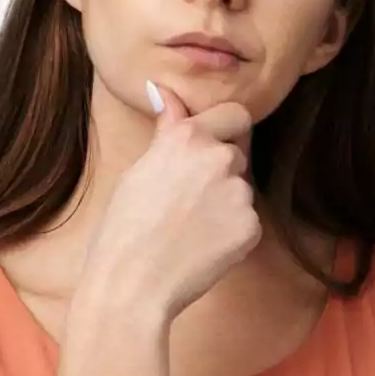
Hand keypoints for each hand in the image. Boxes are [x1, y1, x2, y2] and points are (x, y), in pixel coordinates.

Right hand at [74, 81, 259, 325]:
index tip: (212, 143)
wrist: (133, 283)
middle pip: (236, 153)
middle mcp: (218, 157)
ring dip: (223, 201)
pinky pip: (245, 221)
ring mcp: (239, 193)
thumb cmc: (122, 227)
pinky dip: (229, 232)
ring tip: (188, 227)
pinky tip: (200, 246)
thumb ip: (166, 131)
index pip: (234, 114)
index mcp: (186, 137)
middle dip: (219, 169)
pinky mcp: (251, 227)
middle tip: (186, 197)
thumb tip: (164, 92)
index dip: (225, 128)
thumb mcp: (138, 170)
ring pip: (240, 189)